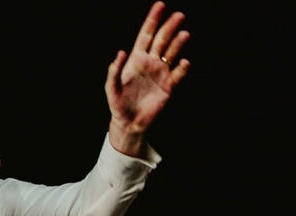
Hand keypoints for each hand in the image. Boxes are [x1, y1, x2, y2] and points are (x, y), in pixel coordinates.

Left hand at [105, 2, 190, 155]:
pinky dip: (182, 68)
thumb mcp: (111, 89)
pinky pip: (178, 74)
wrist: (129, 123)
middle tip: (179, 15)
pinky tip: (184, 62)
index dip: (152, 20)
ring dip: (178, 44)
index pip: (146, 35)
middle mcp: (150, 63)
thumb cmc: (118, 105)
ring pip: (172, 53)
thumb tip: (121, 52)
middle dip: (169, 27)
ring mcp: (161, 73)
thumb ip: (114, 71)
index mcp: (136, 60)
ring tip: (184, 34)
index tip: (160, 5)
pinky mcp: (169, 86)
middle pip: (162, 40)